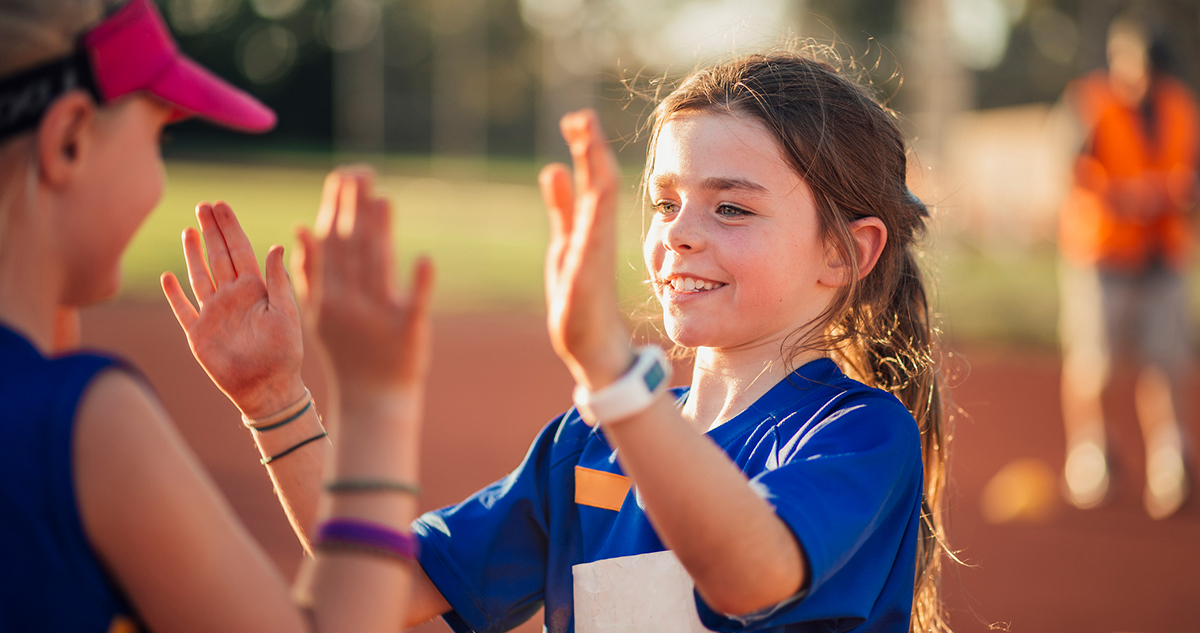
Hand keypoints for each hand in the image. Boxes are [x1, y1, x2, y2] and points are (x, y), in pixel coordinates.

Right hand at [162, 202, 305, 419]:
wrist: (268, 389)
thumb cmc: (284, 353)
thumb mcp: (287, 313)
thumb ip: (278, 280)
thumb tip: (276, 245)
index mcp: (255, 290)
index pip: (240, 250)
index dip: (230, 228)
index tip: (221, 205)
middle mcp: (232, 297)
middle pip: (218, 256)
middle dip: (212, 231)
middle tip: (204, 205)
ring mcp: (213, 314)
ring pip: (199, 276)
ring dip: (194, 254)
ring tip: (189, 230)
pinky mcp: (198, 334)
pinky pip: (183, 309)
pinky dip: (174, 294)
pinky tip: (169, 277)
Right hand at [293, 169, 434, 407]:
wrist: (372, 398)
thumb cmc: (348, 350)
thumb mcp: (319, 314)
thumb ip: (310, 272)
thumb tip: (300, 226)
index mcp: (329, 296)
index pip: (333, 244)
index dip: (337, 208)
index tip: (342, 175)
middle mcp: (351, 303)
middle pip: (354, 249)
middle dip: (355, 209)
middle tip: (361, 172)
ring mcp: (379, 317)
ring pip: (378, 269)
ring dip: (380, 234)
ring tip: (383, 200)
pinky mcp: (408, 332)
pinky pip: (415, 305)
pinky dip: (420, 283)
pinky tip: (424, 259)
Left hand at [539, 110, 632, 389]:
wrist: (592, 346)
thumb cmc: (580, 297)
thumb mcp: (565, 242)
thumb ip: (562, 207)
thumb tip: (554, 168)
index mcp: (591, 226)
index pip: (593, 179)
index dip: (587, 148)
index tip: (578, 117)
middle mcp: (597, 236)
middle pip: (599, 184)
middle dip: (591, 150)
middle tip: (582, 115)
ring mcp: (595, 255)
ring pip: (600, 205)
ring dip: (594, 171)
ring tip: (587, 140)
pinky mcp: (588, 276)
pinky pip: (595, 239)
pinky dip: (595, 213)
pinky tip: (594, 190)